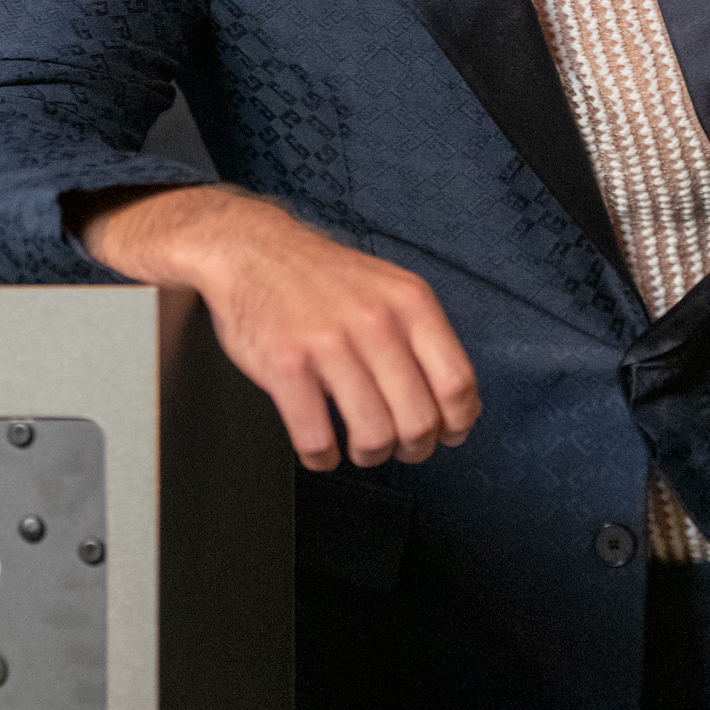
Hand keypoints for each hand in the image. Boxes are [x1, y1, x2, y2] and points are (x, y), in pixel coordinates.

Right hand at [68, 185, 480, 471]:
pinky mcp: (285, 365)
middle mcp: (375, 321)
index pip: (457, 382)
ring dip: (370, 455)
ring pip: (373, 435)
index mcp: (410, 302)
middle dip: (413, 448)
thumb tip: (457, 404)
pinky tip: (321, 449)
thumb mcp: (389, 290)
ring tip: (360, 447)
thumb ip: (422, 340)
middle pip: (418, 418)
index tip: (446, 435)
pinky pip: (317, 438)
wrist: (252, 251)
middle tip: (399, 448)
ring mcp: (328, 343)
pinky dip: (323, 458)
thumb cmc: (323, 279)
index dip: (456, 422)